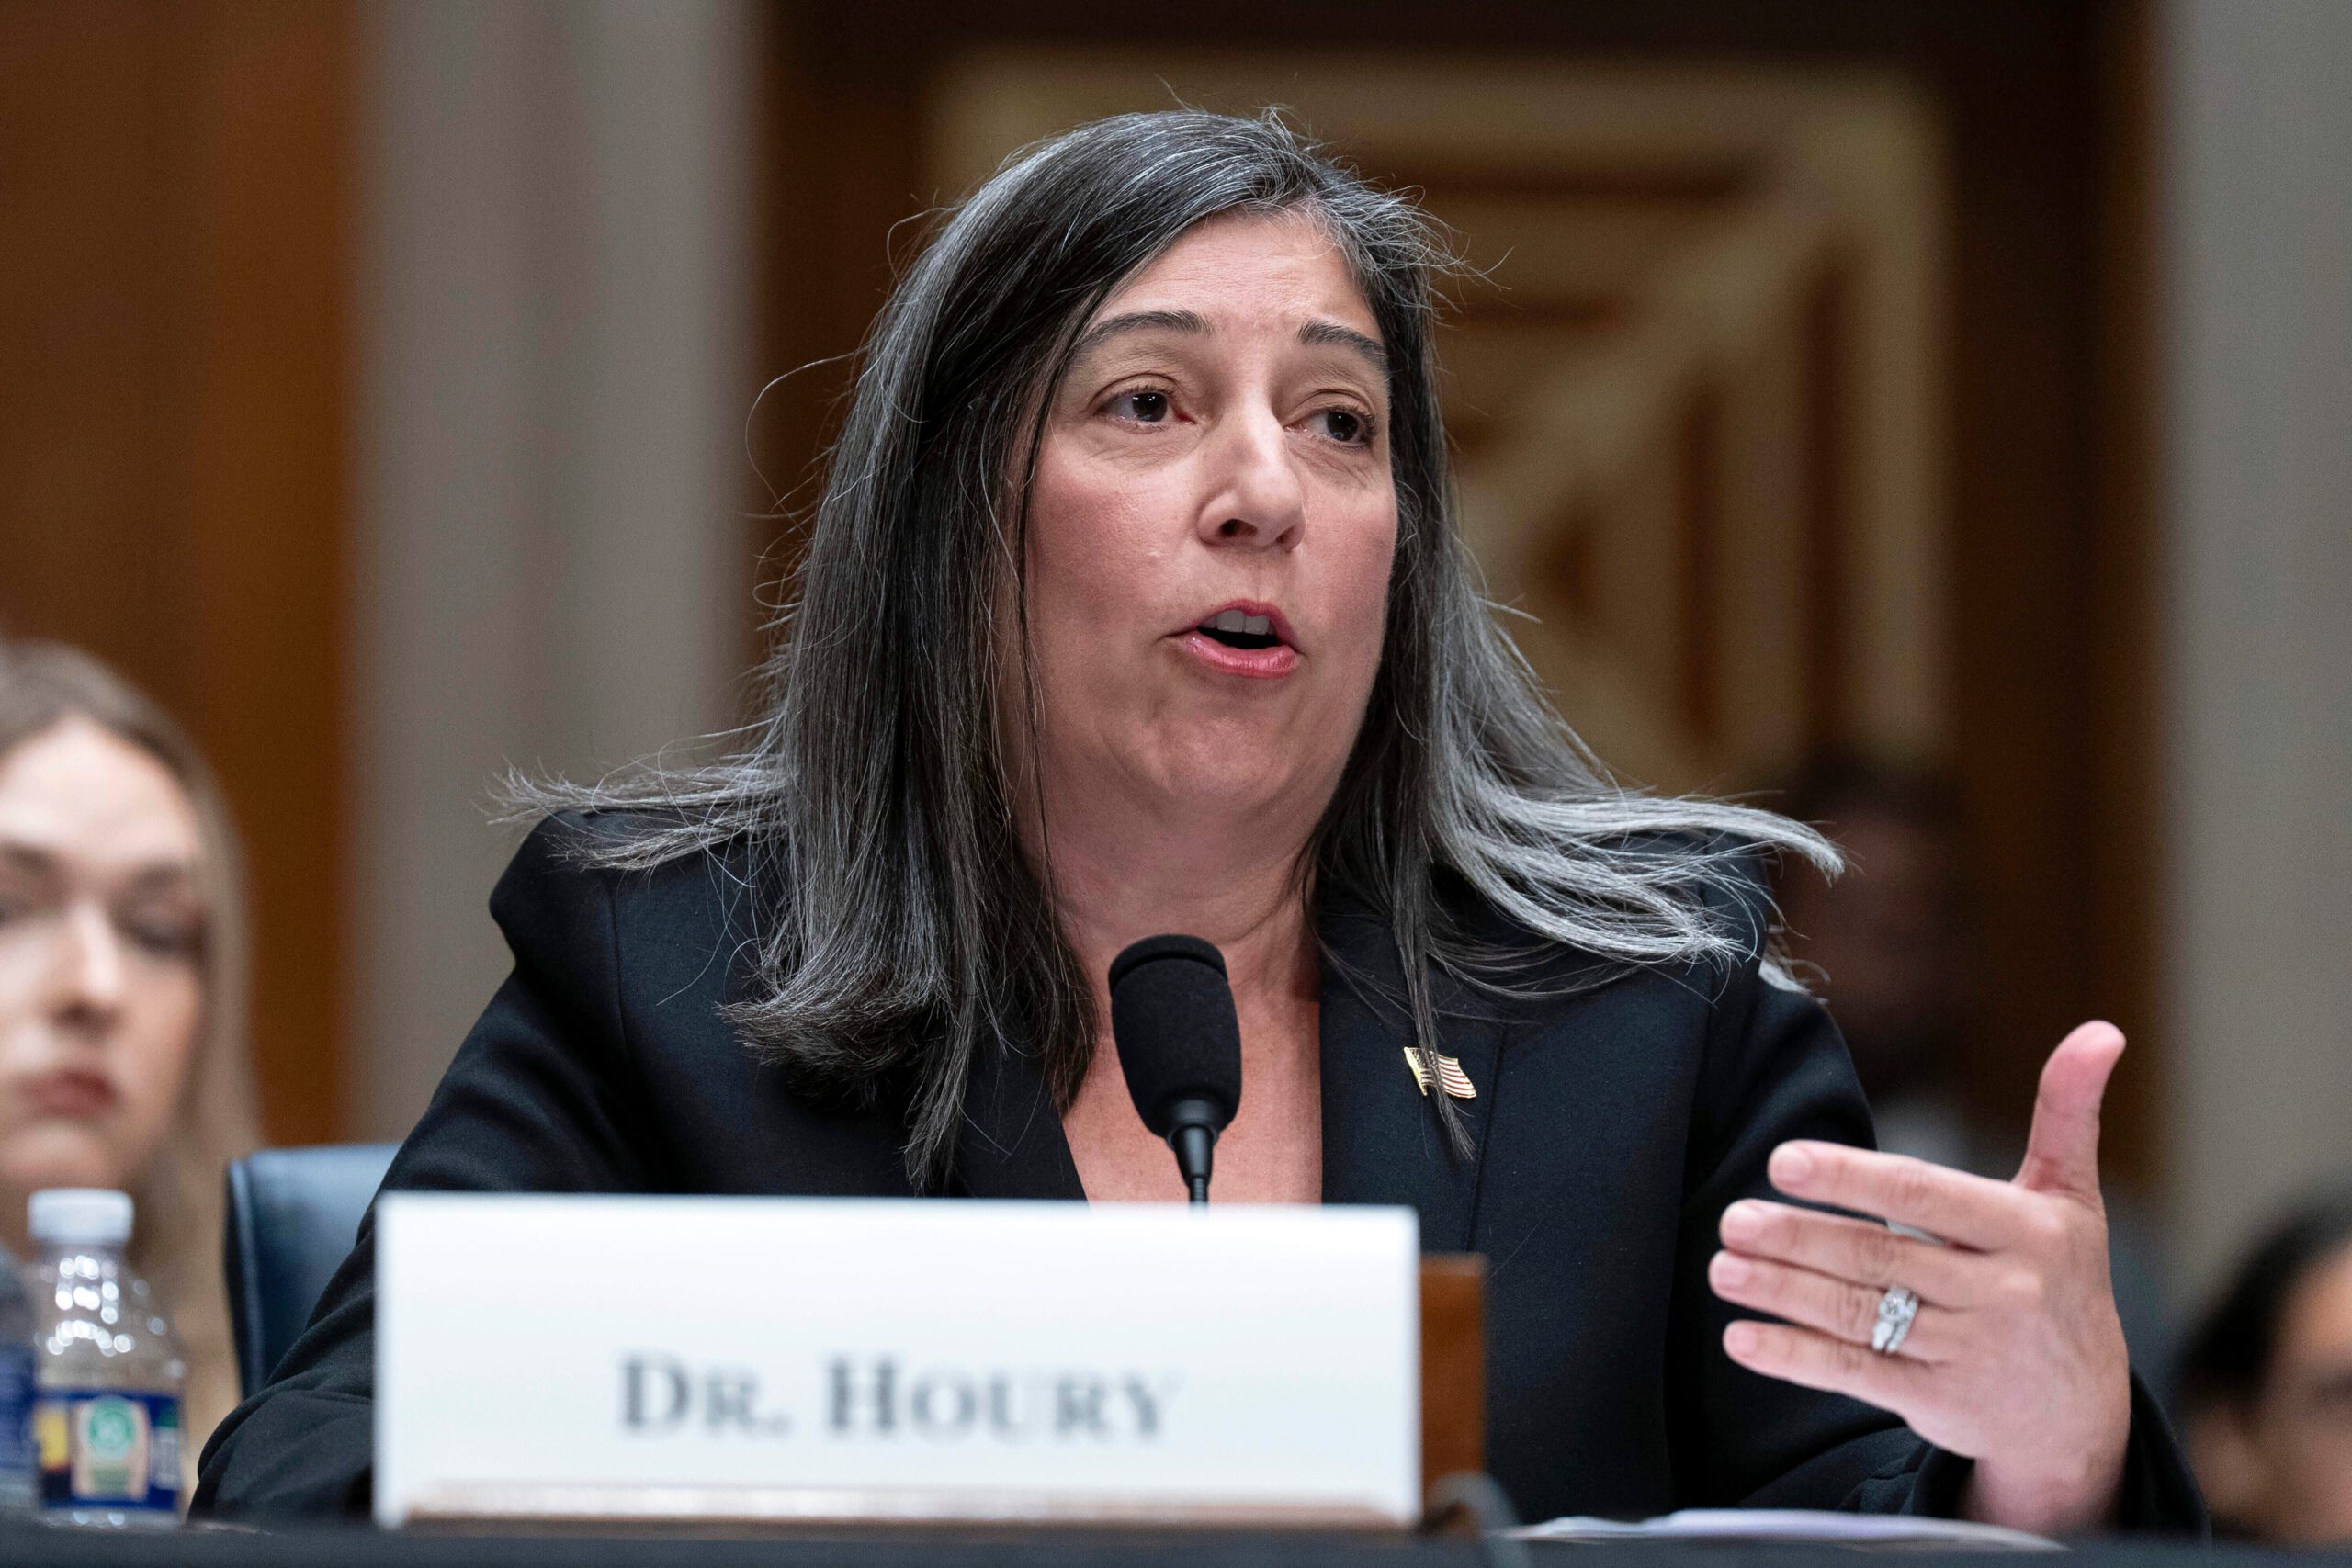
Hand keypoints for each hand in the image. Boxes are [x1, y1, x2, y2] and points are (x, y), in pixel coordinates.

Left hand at [1709, 1022, 2133, 1535]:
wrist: (2084, 1412)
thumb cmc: (2062, 1279)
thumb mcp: (2071, 1199)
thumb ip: (2067, 1112)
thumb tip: (2102, 1030)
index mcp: (2029, 1230)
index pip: (1923, 1194)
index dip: (1850, 1177)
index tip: (1782, 1162)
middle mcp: (2005, 1294)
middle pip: (1879, 1257)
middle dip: (1797, 1237)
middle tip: (1732, 1220)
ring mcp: (1970, 1353)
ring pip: (1860, 1316)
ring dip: (1782, 1292)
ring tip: (1721, 1268)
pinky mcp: (1939, 1403)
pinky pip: (1856, 1375)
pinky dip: (1794, 1358)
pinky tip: (1741, 1340)